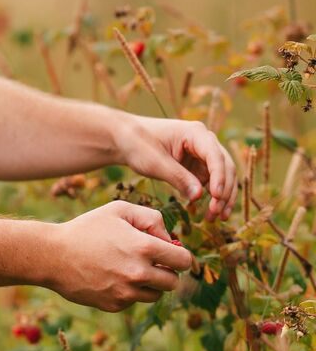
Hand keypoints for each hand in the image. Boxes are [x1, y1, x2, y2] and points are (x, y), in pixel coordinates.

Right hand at [47, 201, 192, 312]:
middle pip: (173, 282)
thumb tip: (170, 239)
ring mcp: (126, 293)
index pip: (184, 261)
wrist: (53, 256)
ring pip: (155, 295)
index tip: (170, 254)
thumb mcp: (119, 210)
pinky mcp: (113, 305)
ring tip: (131, 270)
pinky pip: (133, 301)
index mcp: (145, 248)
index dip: (180, 256)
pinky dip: (129, 292)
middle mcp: (138, 274)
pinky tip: (112, 278)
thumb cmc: (86, 229)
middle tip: (152, 263)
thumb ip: (152, 218)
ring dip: (150, 285)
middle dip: (167, 272)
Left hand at [116, 115, 237, 221]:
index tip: (216, 196)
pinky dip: (213, 197)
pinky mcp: (197, 167)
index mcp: (195, 133)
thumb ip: (178, 178)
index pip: (215, 155)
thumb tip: (199, 196)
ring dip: (223, 196)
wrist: (127, 141)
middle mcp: (204, 142)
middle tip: (216, 213)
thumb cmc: (139, 145)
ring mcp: (202, 155)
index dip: (219, 176)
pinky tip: (212, 213)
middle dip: (224, 190)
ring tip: (218, 217)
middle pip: (225, 166)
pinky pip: (211, 182)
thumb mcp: (156, 163)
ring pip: (222, 176)